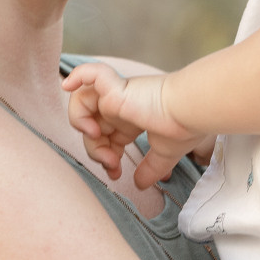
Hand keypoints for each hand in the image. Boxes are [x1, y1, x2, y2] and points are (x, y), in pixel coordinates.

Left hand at [62, 63, 206, 189]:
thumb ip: (151, 168)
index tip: (116, 174)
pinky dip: (76, 76)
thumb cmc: (185, 127)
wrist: (193, 113)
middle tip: (110, 164)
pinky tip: (67, 85)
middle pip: (92, 127)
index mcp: (132, 118)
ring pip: (82, 102)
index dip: (106, 157)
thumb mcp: (165, 155)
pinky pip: (91, 74)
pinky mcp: (116, 87)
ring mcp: (117, 94)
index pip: (107, 137)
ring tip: (94, 137)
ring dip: (80, 123)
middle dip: (95, 150)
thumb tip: (140, 185)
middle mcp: (122, 105)